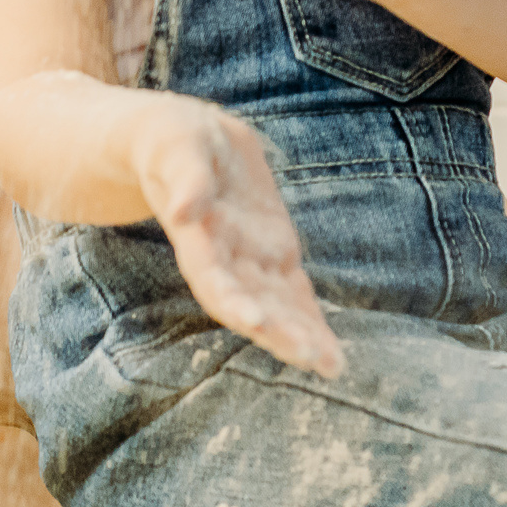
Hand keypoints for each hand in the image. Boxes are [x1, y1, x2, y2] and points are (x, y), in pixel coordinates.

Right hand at [130, 96, 344, 378]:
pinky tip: (333, 355)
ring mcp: (250, 260)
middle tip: (311, 356)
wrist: (185, 141)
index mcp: (196, 235)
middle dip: (278, 331)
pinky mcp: (274, 253)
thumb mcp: (176, 147)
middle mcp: (223, 258)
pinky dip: (312, 321)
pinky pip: (294, 294)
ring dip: (300, 336)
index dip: (232, 300)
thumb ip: (186, 178)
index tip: (255, 323)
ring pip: (276, 306)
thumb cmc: (173, 141)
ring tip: (332, 365)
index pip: (212, 275)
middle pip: (249, 302)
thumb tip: (185, 210)